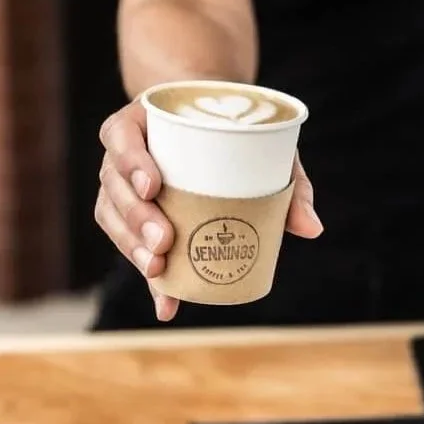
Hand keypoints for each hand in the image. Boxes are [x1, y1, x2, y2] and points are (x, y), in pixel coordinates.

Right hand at [96, 97, 323, 321]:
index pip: (121, 136)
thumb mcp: (263, 143)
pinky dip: (149, 278)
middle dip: (135, 217)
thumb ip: (289, 181)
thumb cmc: (234, 132)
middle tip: (164, 241)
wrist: (212, 129)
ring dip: (132, 247)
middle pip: (113, 184)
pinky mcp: (132, 218)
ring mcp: (122, 186)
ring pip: (111, 216)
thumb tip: (312, 228)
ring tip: (159, 270)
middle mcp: (123, 152)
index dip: (130, 161)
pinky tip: (166, 303)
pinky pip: (129, 246)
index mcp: (143, 120)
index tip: (154, 185)